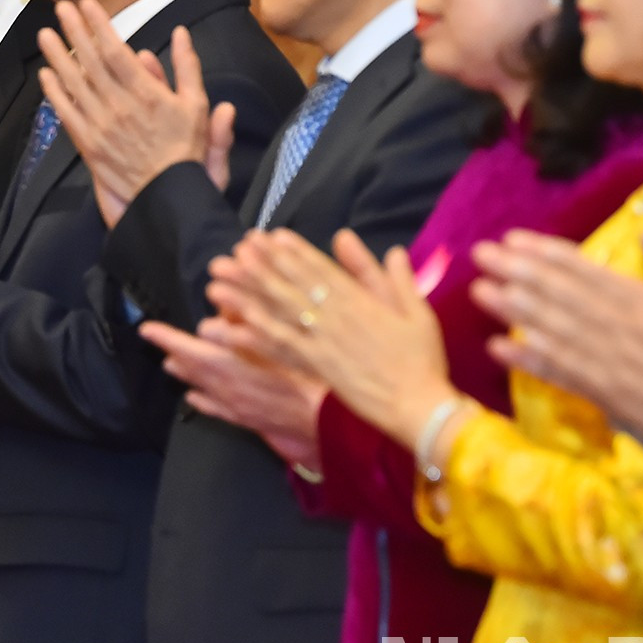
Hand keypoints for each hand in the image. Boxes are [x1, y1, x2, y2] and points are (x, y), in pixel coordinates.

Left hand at [36, 0, 227, 226]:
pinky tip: (46, 75)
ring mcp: (100, 126)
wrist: (168, 196)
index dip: (99, 26)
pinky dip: (55, 93)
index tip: (87, 4)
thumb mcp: (197, 106)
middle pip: (90, 62)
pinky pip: (67, 114)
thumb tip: (181, 33)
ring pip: (74, 84)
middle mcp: (119, 106)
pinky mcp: (88, 145)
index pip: (116, 52)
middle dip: (74, 32)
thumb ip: (187, 68)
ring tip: (45, 34)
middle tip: (60, 8)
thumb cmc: (186, 152)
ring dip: (58, 57)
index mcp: (146, 94)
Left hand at [139, 316, 326, 471]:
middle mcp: (223, 388)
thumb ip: (242, 327)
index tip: (147, 328)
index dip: (166, 337)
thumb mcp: (273, 342)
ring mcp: (233, 407)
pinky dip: (201, 400)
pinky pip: (215, 409)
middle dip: (173, 352)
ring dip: (184, 374)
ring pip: (200, 387)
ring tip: (169, 365)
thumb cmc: (303, 377)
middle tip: (157, 341)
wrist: (324, 420)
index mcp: (227, 367)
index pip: (187, 348)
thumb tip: (214, 320)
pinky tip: (193, 398)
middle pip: (190, 369)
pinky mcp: (246, 420)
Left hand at [207, 228, 458, 451]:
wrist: (421, 405)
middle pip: (293, 285)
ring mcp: (325, 341)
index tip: (269, 237)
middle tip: (234, 251)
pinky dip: (257, 336)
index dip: (293, 252)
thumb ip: (397, 280)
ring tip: (219, 283)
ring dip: (247, 296)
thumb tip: (390, 249)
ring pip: (280, 312)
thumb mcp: (417, 312)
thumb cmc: (422, 360)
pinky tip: (232, 326)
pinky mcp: (318, 367)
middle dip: (261, 266)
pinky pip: (282, 348)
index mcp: (361, 300)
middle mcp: (337, 316)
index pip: (321, 269)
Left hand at [473, 231, 642, 438]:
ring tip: (478, 291)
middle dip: (516, 272)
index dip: (545, 254)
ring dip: (511, 310)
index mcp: (639, 300)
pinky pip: (557, 373)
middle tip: (479, 254)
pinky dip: (526, 360)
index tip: (513, 239)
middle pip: (557, 295)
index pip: (583, 272)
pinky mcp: (599, 392)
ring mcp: (602, 360)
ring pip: (549, 329)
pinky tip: (497, 347)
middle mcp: (613, 326)